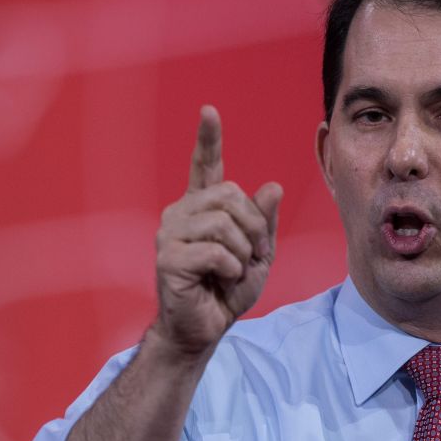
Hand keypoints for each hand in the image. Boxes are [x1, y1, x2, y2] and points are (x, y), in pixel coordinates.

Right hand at [150, 105, 282, 354]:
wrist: (204, 328)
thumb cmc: (227, 290)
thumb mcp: (258, 254)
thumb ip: (264, 222)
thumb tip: (272, 186)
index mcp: (202, 208)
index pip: (204, 165)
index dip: (208, 138)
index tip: (208, 111)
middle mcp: (181, 213)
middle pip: (230, 196)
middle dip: (254, 228)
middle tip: (252, 256)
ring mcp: (170, 234)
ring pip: (224, 223)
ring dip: (243, 252)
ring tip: (234, 270)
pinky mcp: (168, 258)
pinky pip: (216, 252)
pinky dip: (231, 269)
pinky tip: (221, 280)